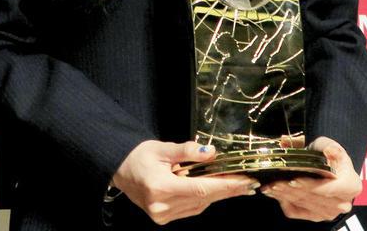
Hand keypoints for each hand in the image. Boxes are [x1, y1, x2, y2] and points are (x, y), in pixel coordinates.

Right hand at [112, 140, 258, 224]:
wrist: (118, 168)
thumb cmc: (138, 155)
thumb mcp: (161, 148)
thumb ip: (186, 151)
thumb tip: (211, 152)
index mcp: (161, 187)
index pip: (201, 188)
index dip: (226, 186)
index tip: (245, 181)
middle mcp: (162, 206)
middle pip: (203, 198)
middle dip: (227, 190)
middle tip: (249, 183)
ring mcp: (162, 215)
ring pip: (199, 205)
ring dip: (216, 195)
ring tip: (234, 184)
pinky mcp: (163, 218)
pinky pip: (191, 209)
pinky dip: (202, 199)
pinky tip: (211, 190)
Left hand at [260, 137, 360, 221]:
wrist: (324, 164)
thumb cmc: (327, 155)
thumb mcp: (330, 145)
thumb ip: (332, 148)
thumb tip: (330, 151)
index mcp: (351, 186)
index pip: (329, 188)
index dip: (311, 186)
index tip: (294, 180)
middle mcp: (343, 203)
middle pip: (313, 198)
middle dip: (292, 190)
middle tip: (274, 182)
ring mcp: (330, 212)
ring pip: (304, 205)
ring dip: (285, 196)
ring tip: (271, 186)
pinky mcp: (316, 216)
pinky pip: (298, 212)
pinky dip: (284, 203)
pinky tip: (274, 193)